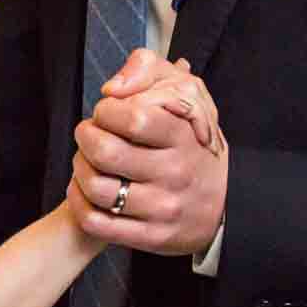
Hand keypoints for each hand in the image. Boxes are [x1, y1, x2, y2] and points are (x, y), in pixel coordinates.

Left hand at [70, 54, 228, 255]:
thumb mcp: (184, 92)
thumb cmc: (192, 140)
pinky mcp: (151, 237)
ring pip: (97, 188)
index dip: (107, 110)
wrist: (227, 203)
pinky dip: (79, 202)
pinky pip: (96, 223)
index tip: (107, 111)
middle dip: (86, 136)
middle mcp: (176, 174)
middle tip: (90, 133)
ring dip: (79, 168)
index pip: (134, 118)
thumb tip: (113, 88)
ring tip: (87, 160)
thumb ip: (147, 69)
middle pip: (106, 152)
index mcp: (184, 136)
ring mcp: (163, 209)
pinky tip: (84, 188)